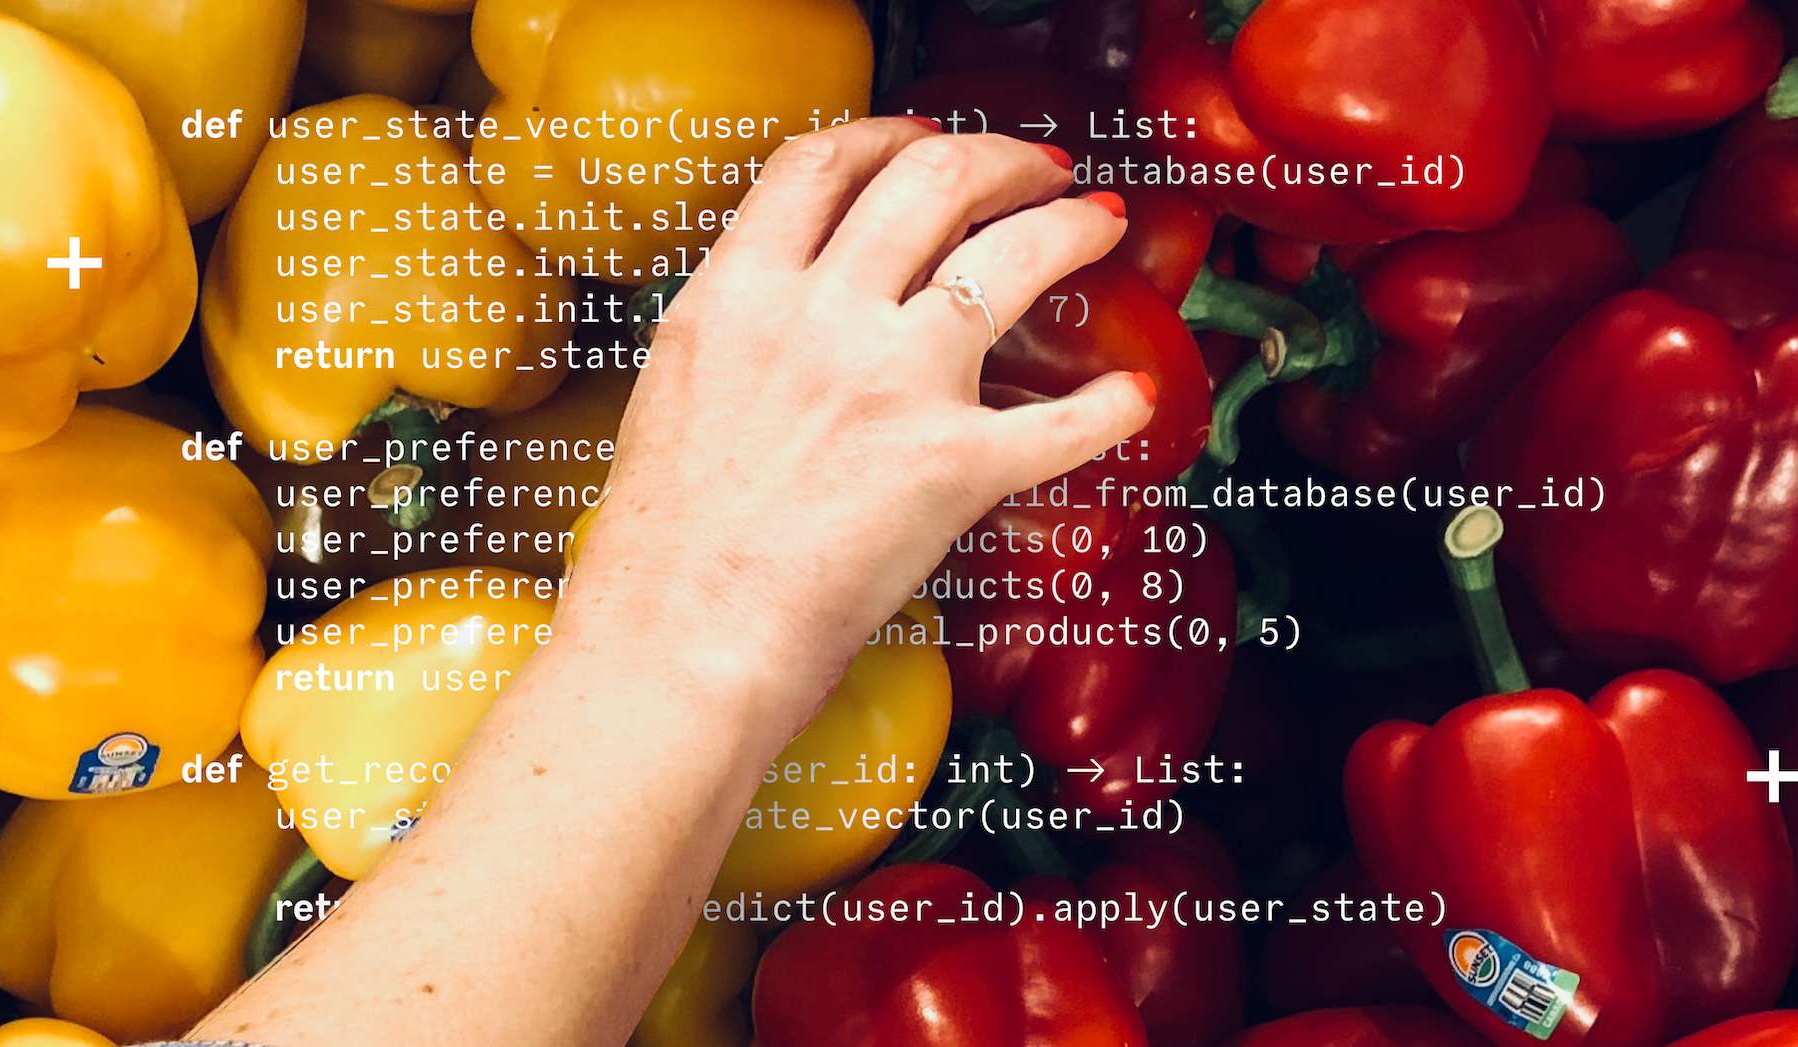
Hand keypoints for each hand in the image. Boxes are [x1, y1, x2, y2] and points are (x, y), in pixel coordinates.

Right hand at [563, 115, 1149, 734]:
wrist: (680, 637)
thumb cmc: (663, 546)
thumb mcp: (674, 389)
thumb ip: (736, 329)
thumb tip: (777, 305)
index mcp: (740, 294)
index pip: (822, 164)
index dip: (890, 136)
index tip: (927, 140)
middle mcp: (822, 316)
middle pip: (932, 181)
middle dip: (1004, 161)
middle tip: (1040, 171)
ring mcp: (893, 383)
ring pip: (1010, 258)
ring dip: (1071, 228)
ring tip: (1100, 224)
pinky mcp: (952, 464)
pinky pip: (1060, 424)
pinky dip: (1109, 409)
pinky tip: (1134, 397)